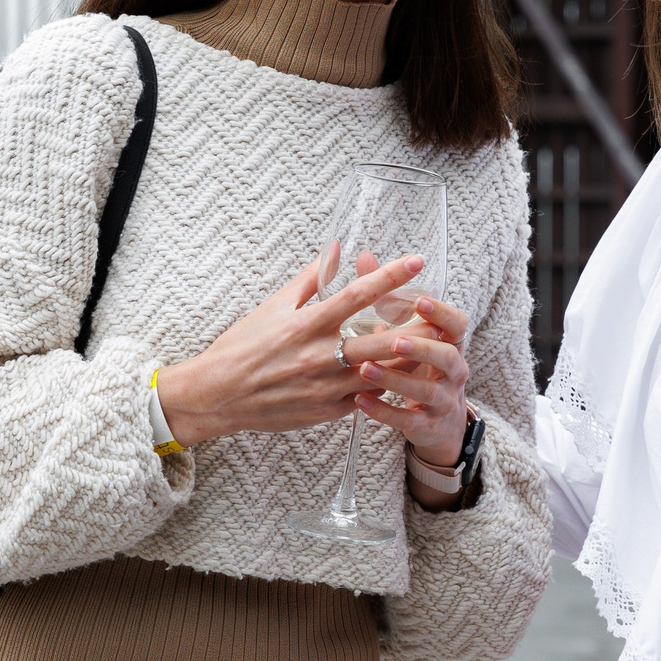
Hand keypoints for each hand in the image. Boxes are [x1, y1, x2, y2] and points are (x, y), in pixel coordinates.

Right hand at [154, 252, 431, 448]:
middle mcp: (319, 357)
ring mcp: (325, 388)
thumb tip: (335, 248)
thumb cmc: (242, 345)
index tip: (418, 260)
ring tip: (434, 346)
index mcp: (307, 324)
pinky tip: (405, 376)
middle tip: (443, 314)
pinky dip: (386, 386)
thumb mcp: (273, 306)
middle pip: (382, 341)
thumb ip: (309, 278)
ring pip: (382, 374)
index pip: (358, 295)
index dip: (391, 276)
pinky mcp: (328, 413)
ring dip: (409, 360)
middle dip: (417, 328)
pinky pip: (367, 398)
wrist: (218, 396)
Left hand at [355, 291, 472, 506]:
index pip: (457, 324)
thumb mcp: (409, 332)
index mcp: (451, 343)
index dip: (442, 313)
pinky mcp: (427, 426)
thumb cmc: (418, 365)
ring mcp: (443, 400)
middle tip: (395, 339)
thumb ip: (386, 296)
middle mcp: (453, 370)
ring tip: (365, 369)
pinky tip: (358, 401)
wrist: (438, 422)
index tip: (420, 300)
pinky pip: (407, 419)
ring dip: (396, 378)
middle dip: (422, 347)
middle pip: (447, 356)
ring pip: (426, 390)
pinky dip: (384, 411)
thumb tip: (364, 256)